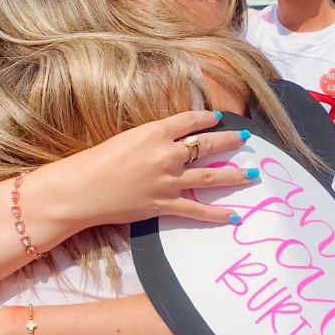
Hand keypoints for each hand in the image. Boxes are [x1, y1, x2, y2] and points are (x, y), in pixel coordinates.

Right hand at [38, 110, 259, 228]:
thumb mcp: (125, 139)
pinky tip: (235, 215)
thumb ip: (150, 139)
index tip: (219, 118)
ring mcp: (169, 181)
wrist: (81, 189)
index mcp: (155, 132)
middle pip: (206, 145)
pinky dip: (218, 214)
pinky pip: (197, 210)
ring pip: (210, 176)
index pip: (189, 121)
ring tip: (252, 172)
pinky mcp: (165, 205)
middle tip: (246, 138)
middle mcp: (167, 154)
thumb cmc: (95, 161)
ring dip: (234, 174)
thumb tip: (169, 141)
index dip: (207, 118)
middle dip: (229, 141)